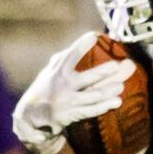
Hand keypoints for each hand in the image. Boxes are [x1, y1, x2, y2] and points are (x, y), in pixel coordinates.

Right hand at [12, 31, 136, 153]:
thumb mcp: (50, 72)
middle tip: (116, 65)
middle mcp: (63, 85)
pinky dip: (104, 106)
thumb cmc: (45, 89)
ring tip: (121, 86)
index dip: (81, 46)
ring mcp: (68, 101)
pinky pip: (91, 111)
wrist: (31, 117)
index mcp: (58, 71)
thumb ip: (65, 59)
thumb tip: (86, 41)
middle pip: (86, 78)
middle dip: (101, 72)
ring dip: (107, 92)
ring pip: (92, 96)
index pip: (70, 56)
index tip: (94, 36)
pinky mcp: (72, 115)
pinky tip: (117, 102)